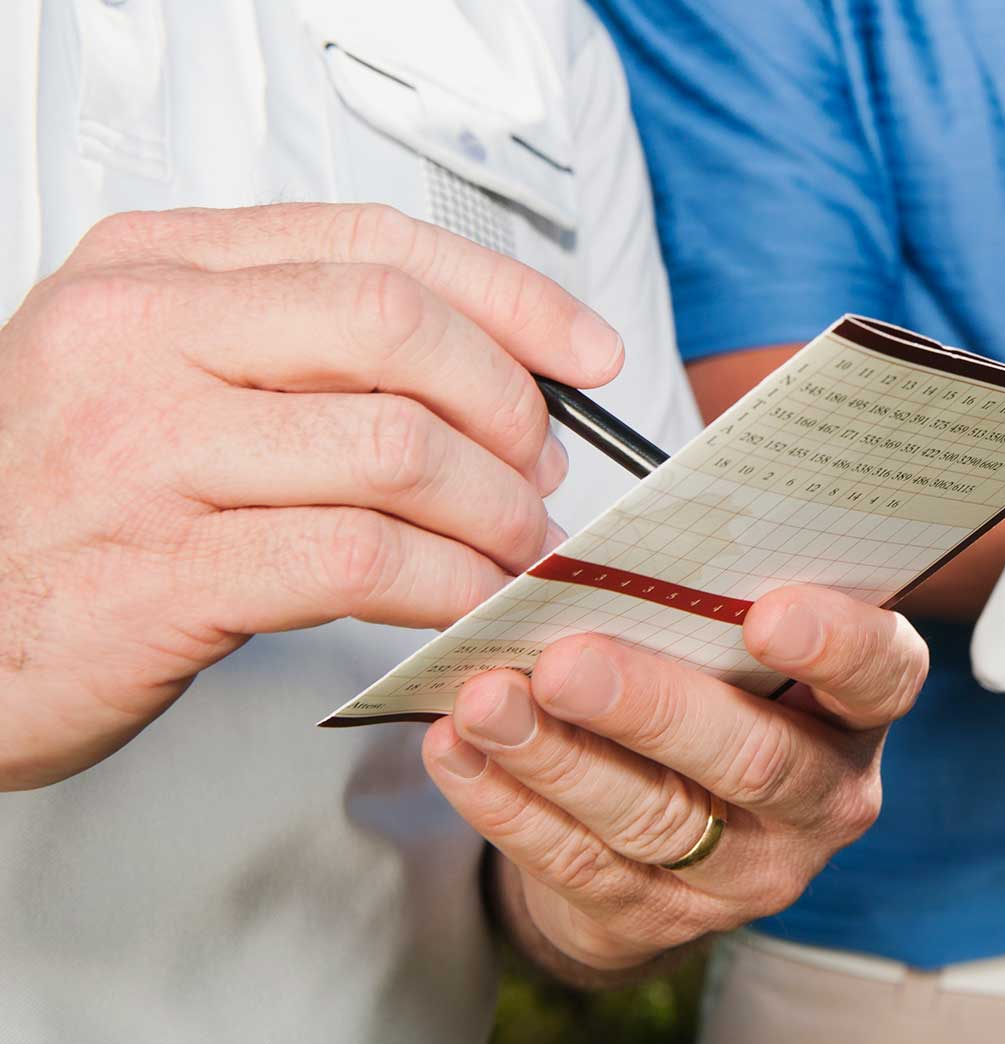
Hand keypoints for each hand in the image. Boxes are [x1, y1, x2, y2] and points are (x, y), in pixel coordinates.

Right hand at [0, 204, 624, 789]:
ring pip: (398, 447)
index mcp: (151, 270)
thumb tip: (486, 369)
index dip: (509, 298)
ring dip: (492, 510)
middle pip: (399, 327)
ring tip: (512, 549)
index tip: (585, 352)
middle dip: (507, 405)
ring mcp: (145, 452)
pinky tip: (464, 603)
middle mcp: (140, 336)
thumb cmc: (58, 509)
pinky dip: (447, 583)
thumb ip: (292, 350)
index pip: (376, 244)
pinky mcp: (163, 573)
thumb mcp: (151, 380)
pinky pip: (363, 559)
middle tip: (537, 473)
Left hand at [421, 586, 926, 978]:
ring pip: (652, 818)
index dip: (834, 646)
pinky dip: (508, 804)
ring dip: (557, 757)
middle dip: (652, 708)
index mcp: (857, 708)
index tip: (767, 613)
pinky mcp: (659, 918)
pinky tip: (460, 751)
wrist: (676, 834)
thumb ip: (713, 593)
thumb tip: (629, 528)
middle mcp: (821, 798)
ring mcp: (746, 872)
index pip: (880, 675)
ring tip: (487, 699)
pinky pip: (577, 863)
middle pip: (753, 761)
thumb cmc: (711, 686)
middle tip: (566, 663)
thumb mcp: (736, 640)